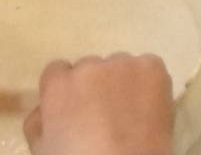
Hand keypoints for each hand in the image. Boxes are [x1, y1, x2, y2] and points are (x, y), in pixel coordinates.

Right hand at [23, 53, 173, 154]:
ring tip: (128, 111)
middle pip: (90, 68)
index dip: (66, 89)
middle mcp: (91, 67)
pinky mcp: (152, 66)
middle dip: (94, 85)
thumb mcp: (42, 147)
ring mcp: (124, 64)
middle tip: (103, 113)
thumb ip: (38, 120)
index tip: (74, 105)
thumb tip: (46, 107)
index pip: (57, 71)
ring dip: (121, 81)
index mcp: (59, 85)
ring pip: (120, 66)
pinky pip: (147, 66)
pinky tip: (146, 104)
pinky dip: (147, 81)